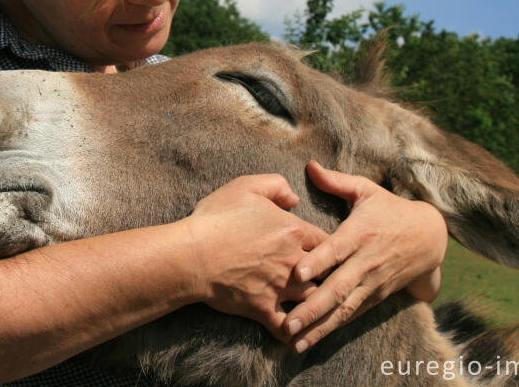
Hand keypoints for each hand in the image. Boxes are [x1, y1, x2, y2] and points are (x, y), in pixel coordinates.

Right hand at [182, 174, 328, 342]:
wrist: (191, 254)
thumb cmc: (216, 218)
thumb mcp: (245, 187)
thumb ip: (276, 186)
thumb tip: (294, 199)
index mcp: (293, 230)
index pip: (327, 241)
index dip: (328, 246)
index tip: (323, 250)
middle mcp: (293, 260)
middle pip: (326, 272)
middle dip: (327, 274)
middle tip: (326, 276)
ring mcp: (280, 287)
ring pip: (312, 298)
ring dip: (314, 299)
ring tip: (315, 302)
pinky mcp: (263, 309)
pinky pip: (288, 327)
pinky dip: (296, 332)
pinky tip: (297, 333)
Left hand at [283, 161, 446, 352]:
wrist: (430, 238)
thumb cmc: (390, 209)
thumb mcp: (367, 190)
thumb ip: (337, 181)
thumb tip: (310, 165)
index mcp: (360, 234)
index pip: (337, 250)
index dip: (318, 261)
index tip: (297, 273)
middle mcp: (366, 262)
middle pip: (338, 287)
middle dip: (312, 307)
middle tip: (288, 322)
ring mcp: (372, 283)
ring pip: (344, 308)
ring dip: (320, 326)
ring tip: (295, 340)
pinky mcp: (375, 297)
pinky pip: (352, 315)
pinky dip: (333, 328)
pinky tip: (312, 339)